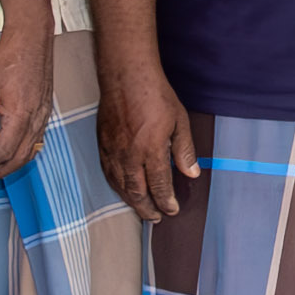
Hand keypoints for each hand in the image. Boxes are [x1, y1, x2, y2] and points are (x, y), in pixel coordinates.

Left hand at [0, 25, 52, 180]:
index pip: (3, 151)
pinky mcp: (44, 111)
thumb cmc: (9, 58)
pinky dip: (22, 152)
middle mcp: (36, 120)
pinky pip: (36, 140)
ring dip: (11, 164)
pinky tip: (9, 151)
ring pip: (30, 152)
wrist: (32, 39)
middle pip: (19, 158)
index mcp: (20, 116)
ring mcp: (43, 116)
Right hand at [99, 59, 197, 220]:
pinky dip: (117, 187)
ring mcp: (113, 151)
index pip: (159, 185)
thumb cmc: (155, 95)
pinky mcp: (102, 145)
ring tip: (141, 209)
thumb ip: (184, 150)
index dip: (165, 201)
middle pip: (137, 192)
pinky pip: (108, 173)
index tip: (171, 210)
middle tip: (155, 218)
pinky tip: (123, 190)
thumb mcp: (179, 121)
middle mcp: (130, 155)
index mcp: (151, 150)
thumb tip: (192, 173)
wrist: (126, 76)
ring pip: (120, 186)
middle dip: (147, 208)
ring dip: (131, 201)